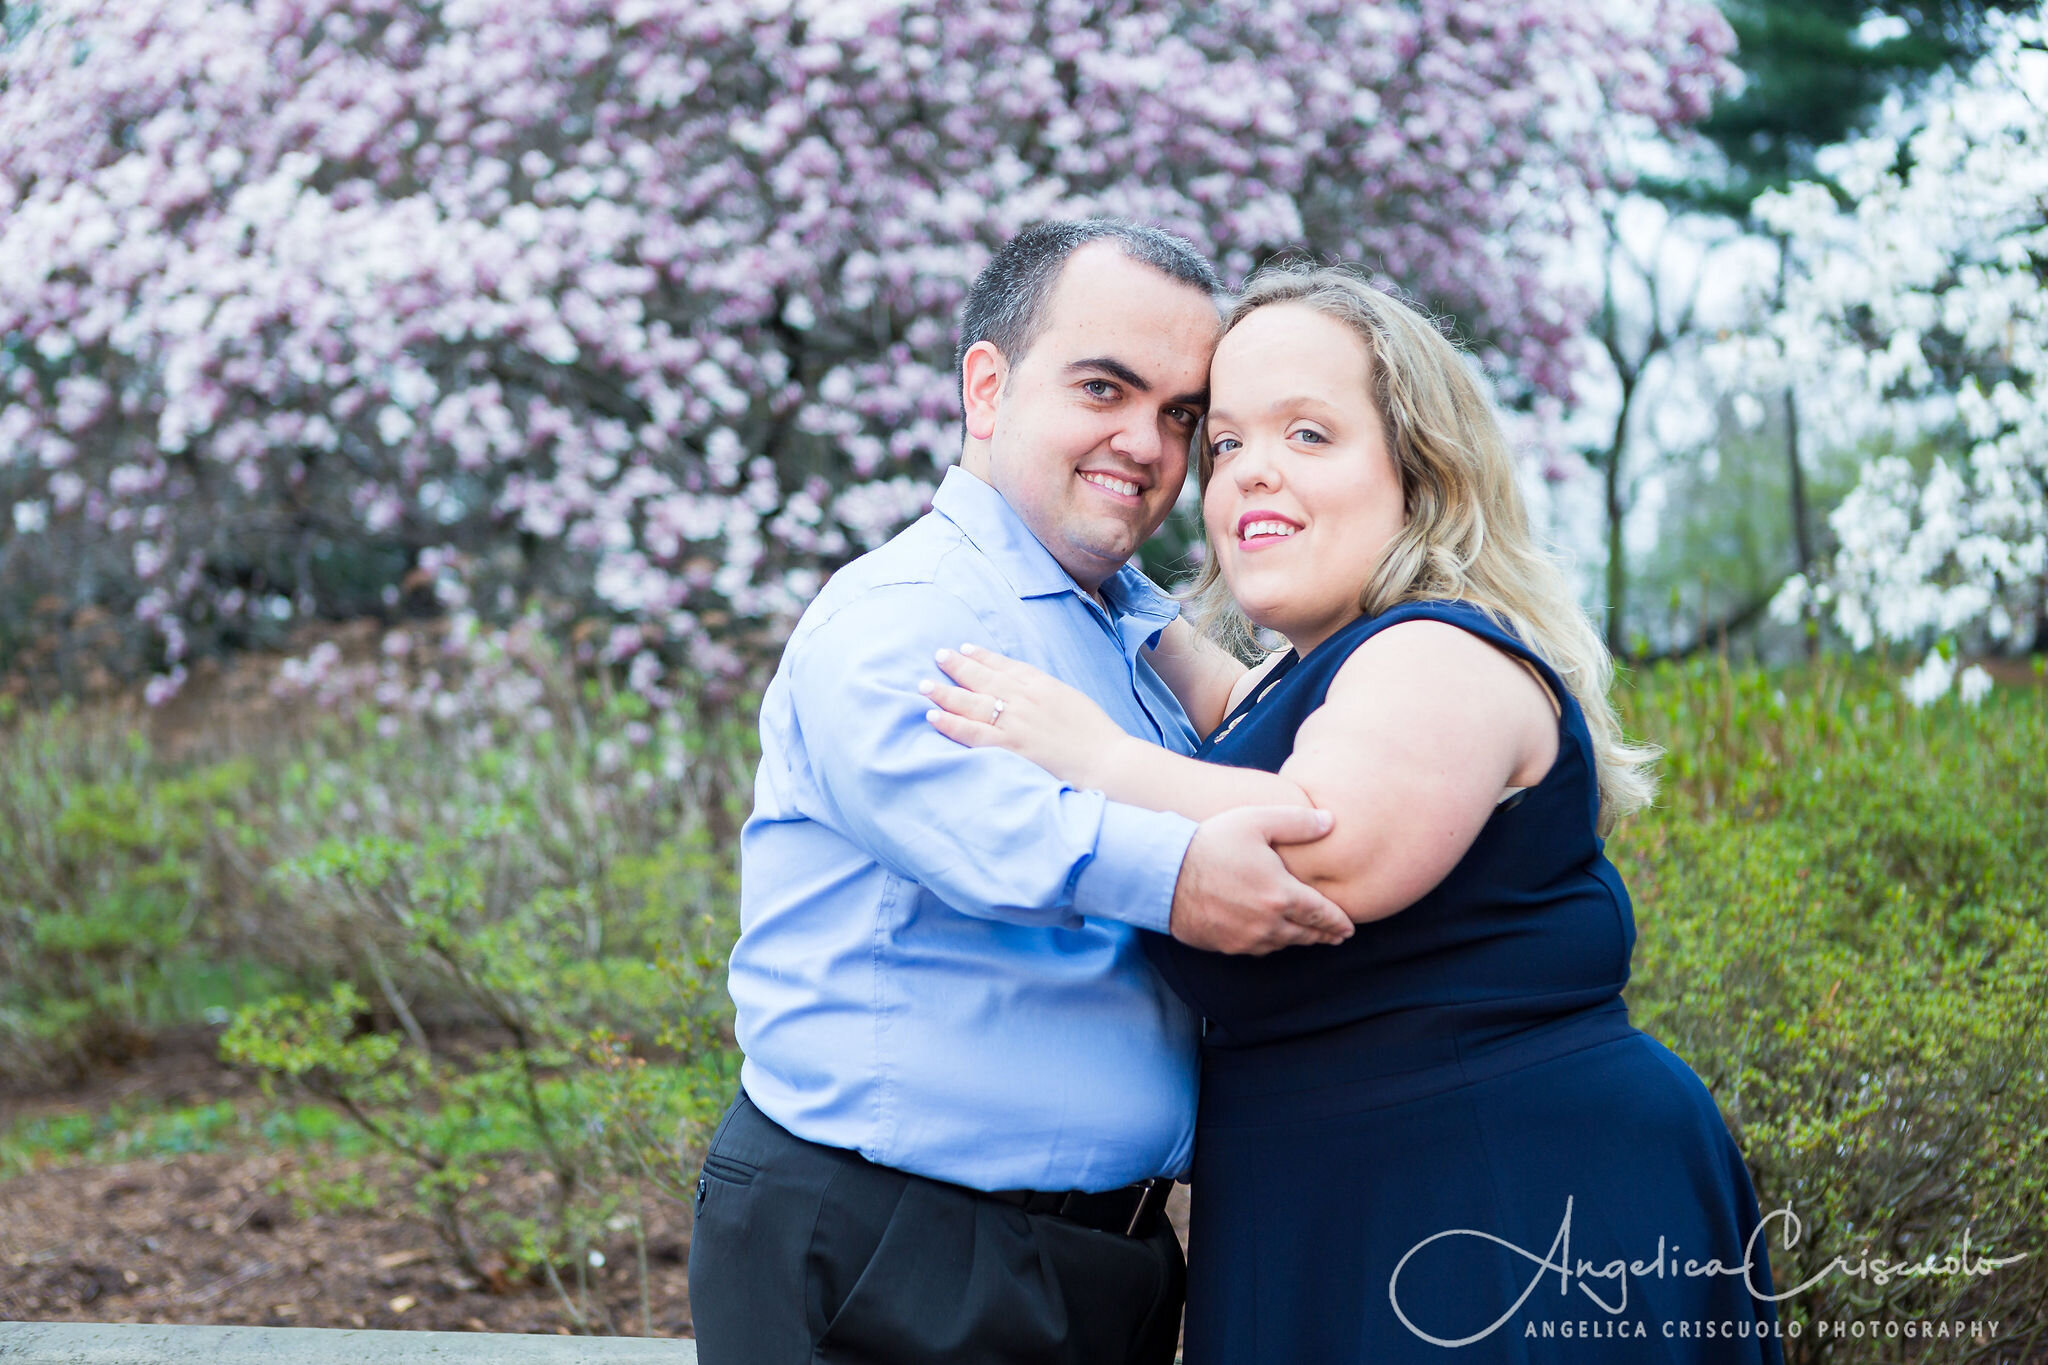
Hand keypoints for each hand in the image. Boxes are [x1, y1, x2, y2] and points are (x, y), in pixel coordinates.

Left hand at [920, 643, 1135, 789]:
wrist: (1108, 761)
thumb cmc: (1096, 736)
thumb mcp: (1073, 701)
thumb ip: (1048, 694)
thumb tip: (1030, 690)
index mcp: (1043, 685)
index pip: (1006, 666)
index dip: (983, 657)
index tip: (965, 648)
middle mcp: (1025, 699)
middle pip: (983, 678)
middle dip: (958, 666)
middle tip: (938, 656)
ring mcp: (1016, 722)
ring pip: (972, 702)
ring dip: (946, 691)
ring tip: (924, 684)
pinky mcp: (1010, 747)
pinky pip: (973, 733)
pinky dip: (951, 723)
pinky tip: (933, 716)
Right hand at [1170, 806, 1352, 953]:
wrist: (1163, 874)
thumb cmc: (1210, 843)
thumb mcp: (1256, 821)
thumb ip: (1297, 822)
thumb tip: (1331, 821)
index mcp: (1281, 894)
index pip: (1321, 914)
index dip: (1338, 922)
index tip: (1349, 927)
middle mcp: (1268, 923)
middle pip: (1306, 934)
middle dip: (1324, 935)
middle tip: (1336, 936)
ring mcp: (1246, 938)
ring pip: (1283, 944)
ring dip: (1298, 940)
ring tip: (1307, 935)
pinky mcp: (1227, 945)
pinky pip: (1258, 949)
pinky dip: (1272, 943)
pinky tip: (1273, 936)